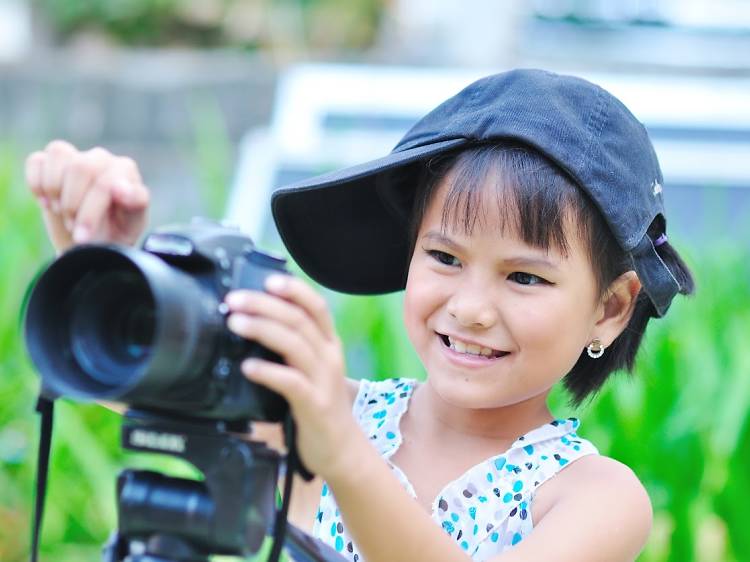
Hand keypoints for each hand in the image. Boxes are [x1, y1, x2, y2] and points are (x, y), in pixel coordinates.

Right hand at [25, 140, 149, 253]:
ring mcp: (76, 157)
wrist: (94, 242)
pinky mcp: (51, 162)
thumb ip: (135, 202)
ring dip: (55, 191)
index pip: (105, 183)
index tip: (83, 237)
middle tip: (74, 227)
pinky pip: (37, 160)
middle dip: (72, 204)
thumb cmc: (117, 231)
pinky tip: (46, 203)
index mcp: (125, 170)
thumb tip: (118, 186)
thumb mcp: (133, 224)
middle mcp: (102, 158)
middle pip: (80, 167)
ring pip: (59, 154)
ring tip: (62, 213)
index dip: (89, 213)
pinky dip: (37, 184)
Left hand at [225, 275, 358, 479]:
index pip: (316, 307)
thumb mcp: (309, 371)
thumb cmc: (318, 407)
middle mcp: (329, 357)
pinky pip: (290, 382)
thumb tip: (251, 325)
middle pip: (299, 320)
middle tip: (234, 300)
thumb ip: (290, 349)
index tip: (268, 280)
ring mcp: (324, 381)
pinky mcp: (315, 405)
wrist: (342, 450)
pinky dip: (267, 371)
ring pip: (295, 344)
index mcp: (329, 345)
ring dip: (262, 329)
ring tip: (235, 323)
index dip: (294, 289)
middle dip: (265, 304)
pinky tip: (247, 367)